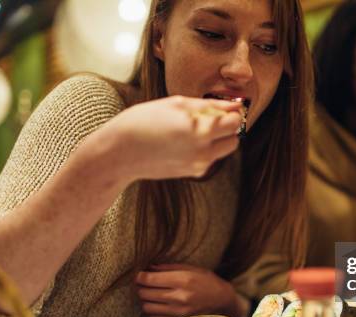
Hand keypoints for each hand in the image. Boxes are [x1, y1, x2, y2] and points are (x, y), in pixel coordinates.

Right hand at [92, 96, 242, 182]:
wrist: (119, 152)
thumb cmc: (143, 121)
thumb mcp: (176, 104)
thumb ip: (210, 105)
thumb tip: (235, 106)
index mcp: (201, 131)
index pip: (235, 123)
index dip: (232, 114)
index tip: (223, 108)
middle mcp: (203, 152)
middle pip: (233, 141)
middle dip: (226, 129)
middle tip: (208, 118)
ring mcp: (198, 165)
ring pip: (222, 151)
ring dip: (216, 140)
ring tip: (191, 129)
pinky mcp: (191, 173)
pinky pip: (208, 160)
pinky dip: (204, 150)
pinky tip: (182, 141)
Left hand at [135, 264, 241, 316]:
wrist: (221, 300)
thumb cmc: (206, 280)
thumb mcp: (191, 268)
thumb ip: (169, 268)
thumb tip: (149, 267)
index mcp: (182, 280)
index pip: (150, 280)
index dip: (139, 276)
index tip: (138, 274)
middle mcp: (179, 297)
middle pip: (145, 293)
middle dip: (140, 287)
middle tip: (142, 283)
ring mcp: (178, 312)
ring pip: (147, 306)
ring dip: (145, 299)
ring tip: (150, 293)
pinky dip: (152, 310)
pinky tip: (158, 303)